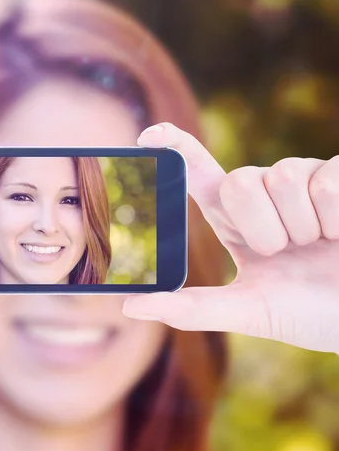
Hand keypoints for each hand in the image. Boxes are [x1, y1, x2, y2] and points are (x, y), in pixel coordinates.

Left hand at [123, 122, 338, 355]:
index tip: (148, 136)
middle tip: (287, 253)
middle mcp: (268, 196)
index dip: (178, 152)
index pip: (203, 178)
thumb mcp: (249, 312)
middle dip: (262, 226)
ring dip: (301, 226)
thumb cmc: (309, 314)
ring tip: (321, 245)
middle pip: (239, 181)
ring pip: (283, 177)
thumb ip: (193, 309)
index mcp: (238, 223)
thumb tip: (130, 307)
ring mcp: (307, 183)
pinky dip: (335, 218)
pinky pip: (326, 180)